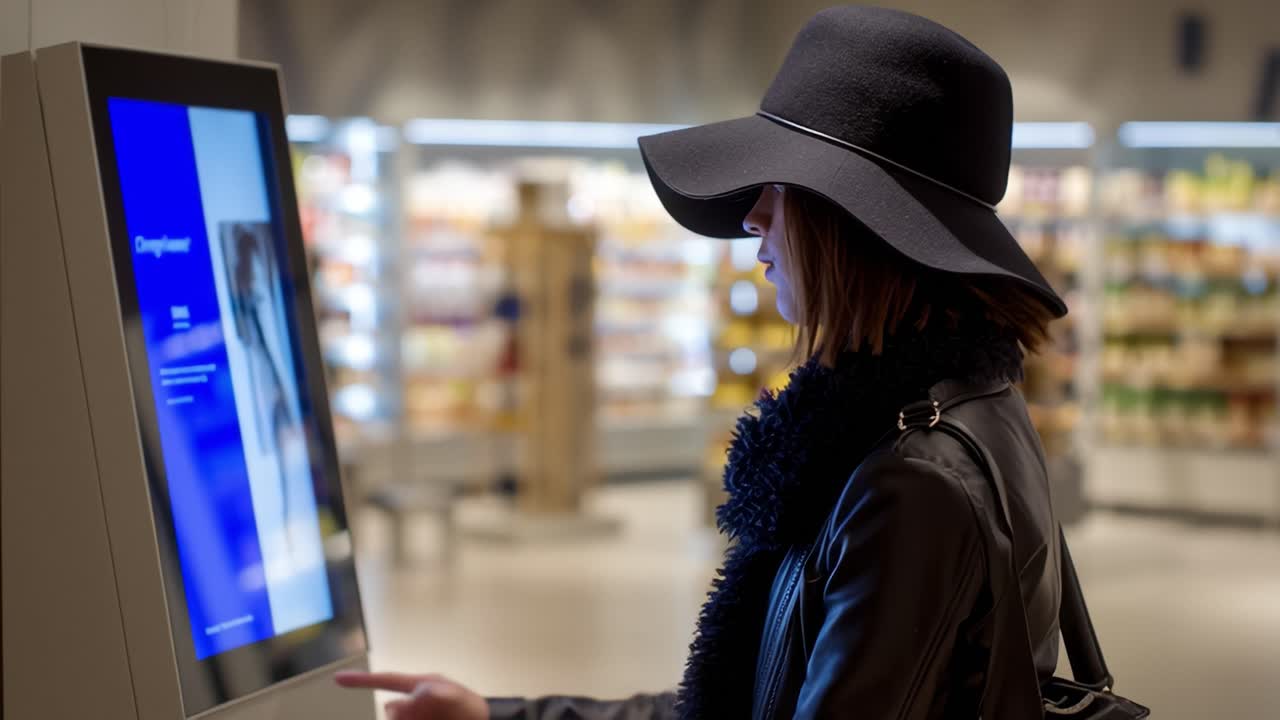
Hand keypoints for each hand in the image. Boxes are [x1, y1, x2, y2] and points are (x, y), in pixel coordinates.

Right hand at [335, 671, 488, 719]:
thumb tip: (407, 698)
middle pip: (393, 711)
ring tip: (438, 719)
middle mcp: (414, 702)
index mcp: (419, 684)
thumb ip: (432, 692)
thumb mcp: (454, 696)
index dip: (361, 680)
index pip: (385, 680)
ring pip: (398, 719)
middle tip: (432, 716)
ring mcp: (416, 716)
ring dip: (415, 719)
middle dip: (407, 714)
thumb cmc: (471, 708)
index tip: (339, 678)